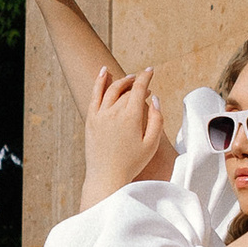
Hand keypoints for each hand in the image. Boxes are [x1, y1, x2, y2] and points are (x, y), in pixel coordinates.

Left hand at [81, 63, 165, 203]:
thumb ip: (157, 119)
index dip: (145, 77)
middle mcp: (114, 112)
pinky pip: (94, 95)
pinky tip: (104, 71)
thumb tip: (154, 98)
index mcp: (131, 117)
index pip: (138, 89)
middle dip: (136, 84)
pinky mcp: (90, 120)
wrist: (107, 176)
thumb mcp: (152, 144)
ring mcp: (100, 115)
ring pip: (111, 89)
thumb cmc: (132, 163)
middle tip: (144, 86)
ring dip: (121, 81)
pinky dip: (99, 81)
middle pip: (126, 90)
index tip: (151, 70)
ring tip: (129, 78)